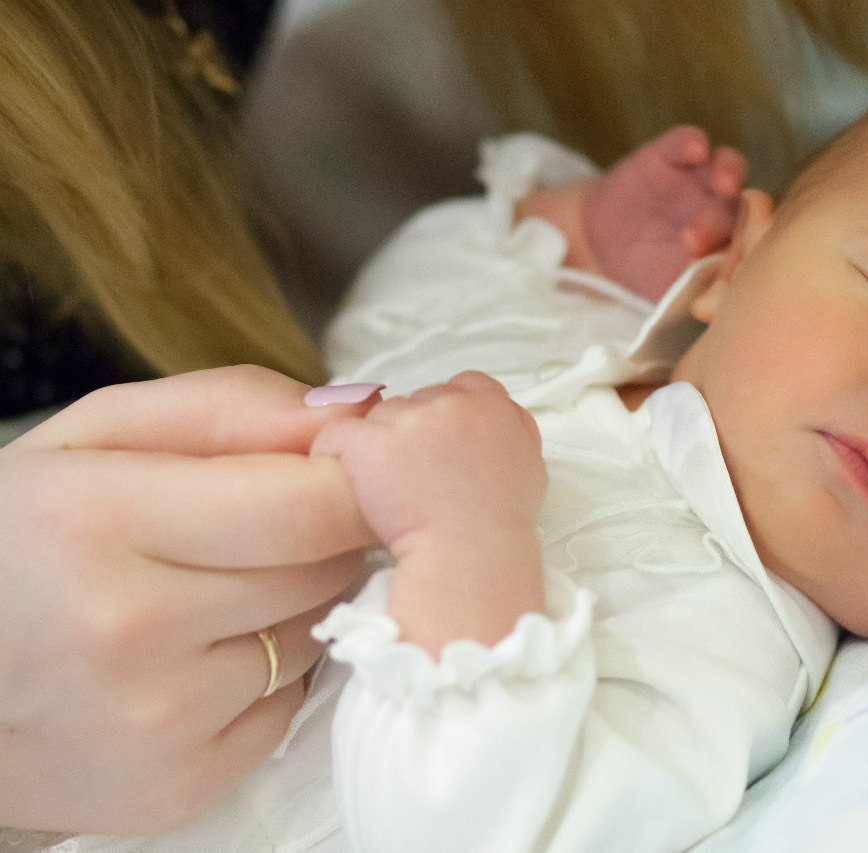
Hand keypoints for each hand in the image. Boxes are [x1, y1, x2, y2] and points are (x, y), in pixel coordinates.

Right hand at [0, 366, 378, 834]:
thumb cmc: (25, 541)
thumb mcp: (98, 438)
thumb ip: (230, 407)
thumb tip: (360, 411)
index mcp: (99, 520)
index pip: (311, 508)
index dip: (356, 484)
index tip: (351, 471)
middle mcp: (128, 628)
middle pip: (325, 572)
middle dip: (325, 539)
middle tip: (268, 529)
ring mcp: (156, 720)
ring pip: (315, 637)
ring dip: (297, 606)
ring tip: (216, 594)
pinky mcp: (181, 786)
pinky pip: (290, 708)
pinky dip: (270, 678)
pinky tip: (202, 662)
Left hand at [312, 371, 547, 652]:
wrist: (470, 559)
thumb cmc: (498, 526)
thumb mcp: (527, 467)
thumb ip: (509, 431)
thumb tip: (488, 419)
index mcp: (492, 404)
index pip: (464, 386)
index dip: (448, 417)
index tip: (443, 450)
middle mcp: (450, 402)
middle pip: (415, 402)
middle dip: (409, 435)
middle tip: (417, 480)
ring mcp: (407, 420)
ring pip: (376, 419)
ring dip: (376, 449)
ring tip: (390, 494)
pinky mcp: (367, 443)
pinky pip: (334, 438)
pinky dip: (335, 458)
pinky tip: (354, 488)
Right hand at [582, 125, 746, 300]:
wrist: (602, 245)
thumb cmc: (648, 272)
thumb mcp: (674, 290)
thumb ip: (700, 291)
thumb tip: (717, 308)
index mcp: (735, 243)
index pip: (755, 245)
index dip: (747, 255)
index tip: (730, 273)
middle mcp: (726, 207)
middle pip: (743, 208)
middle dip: (723, 225)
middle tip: (692, 244)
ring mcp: (700, 178)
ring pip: (728, 166)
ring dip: (729, 172)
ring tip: (725, 183)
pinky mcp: (670, 155)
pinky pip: (687, 142)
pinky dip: (691, 143)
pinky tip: (693, 149)